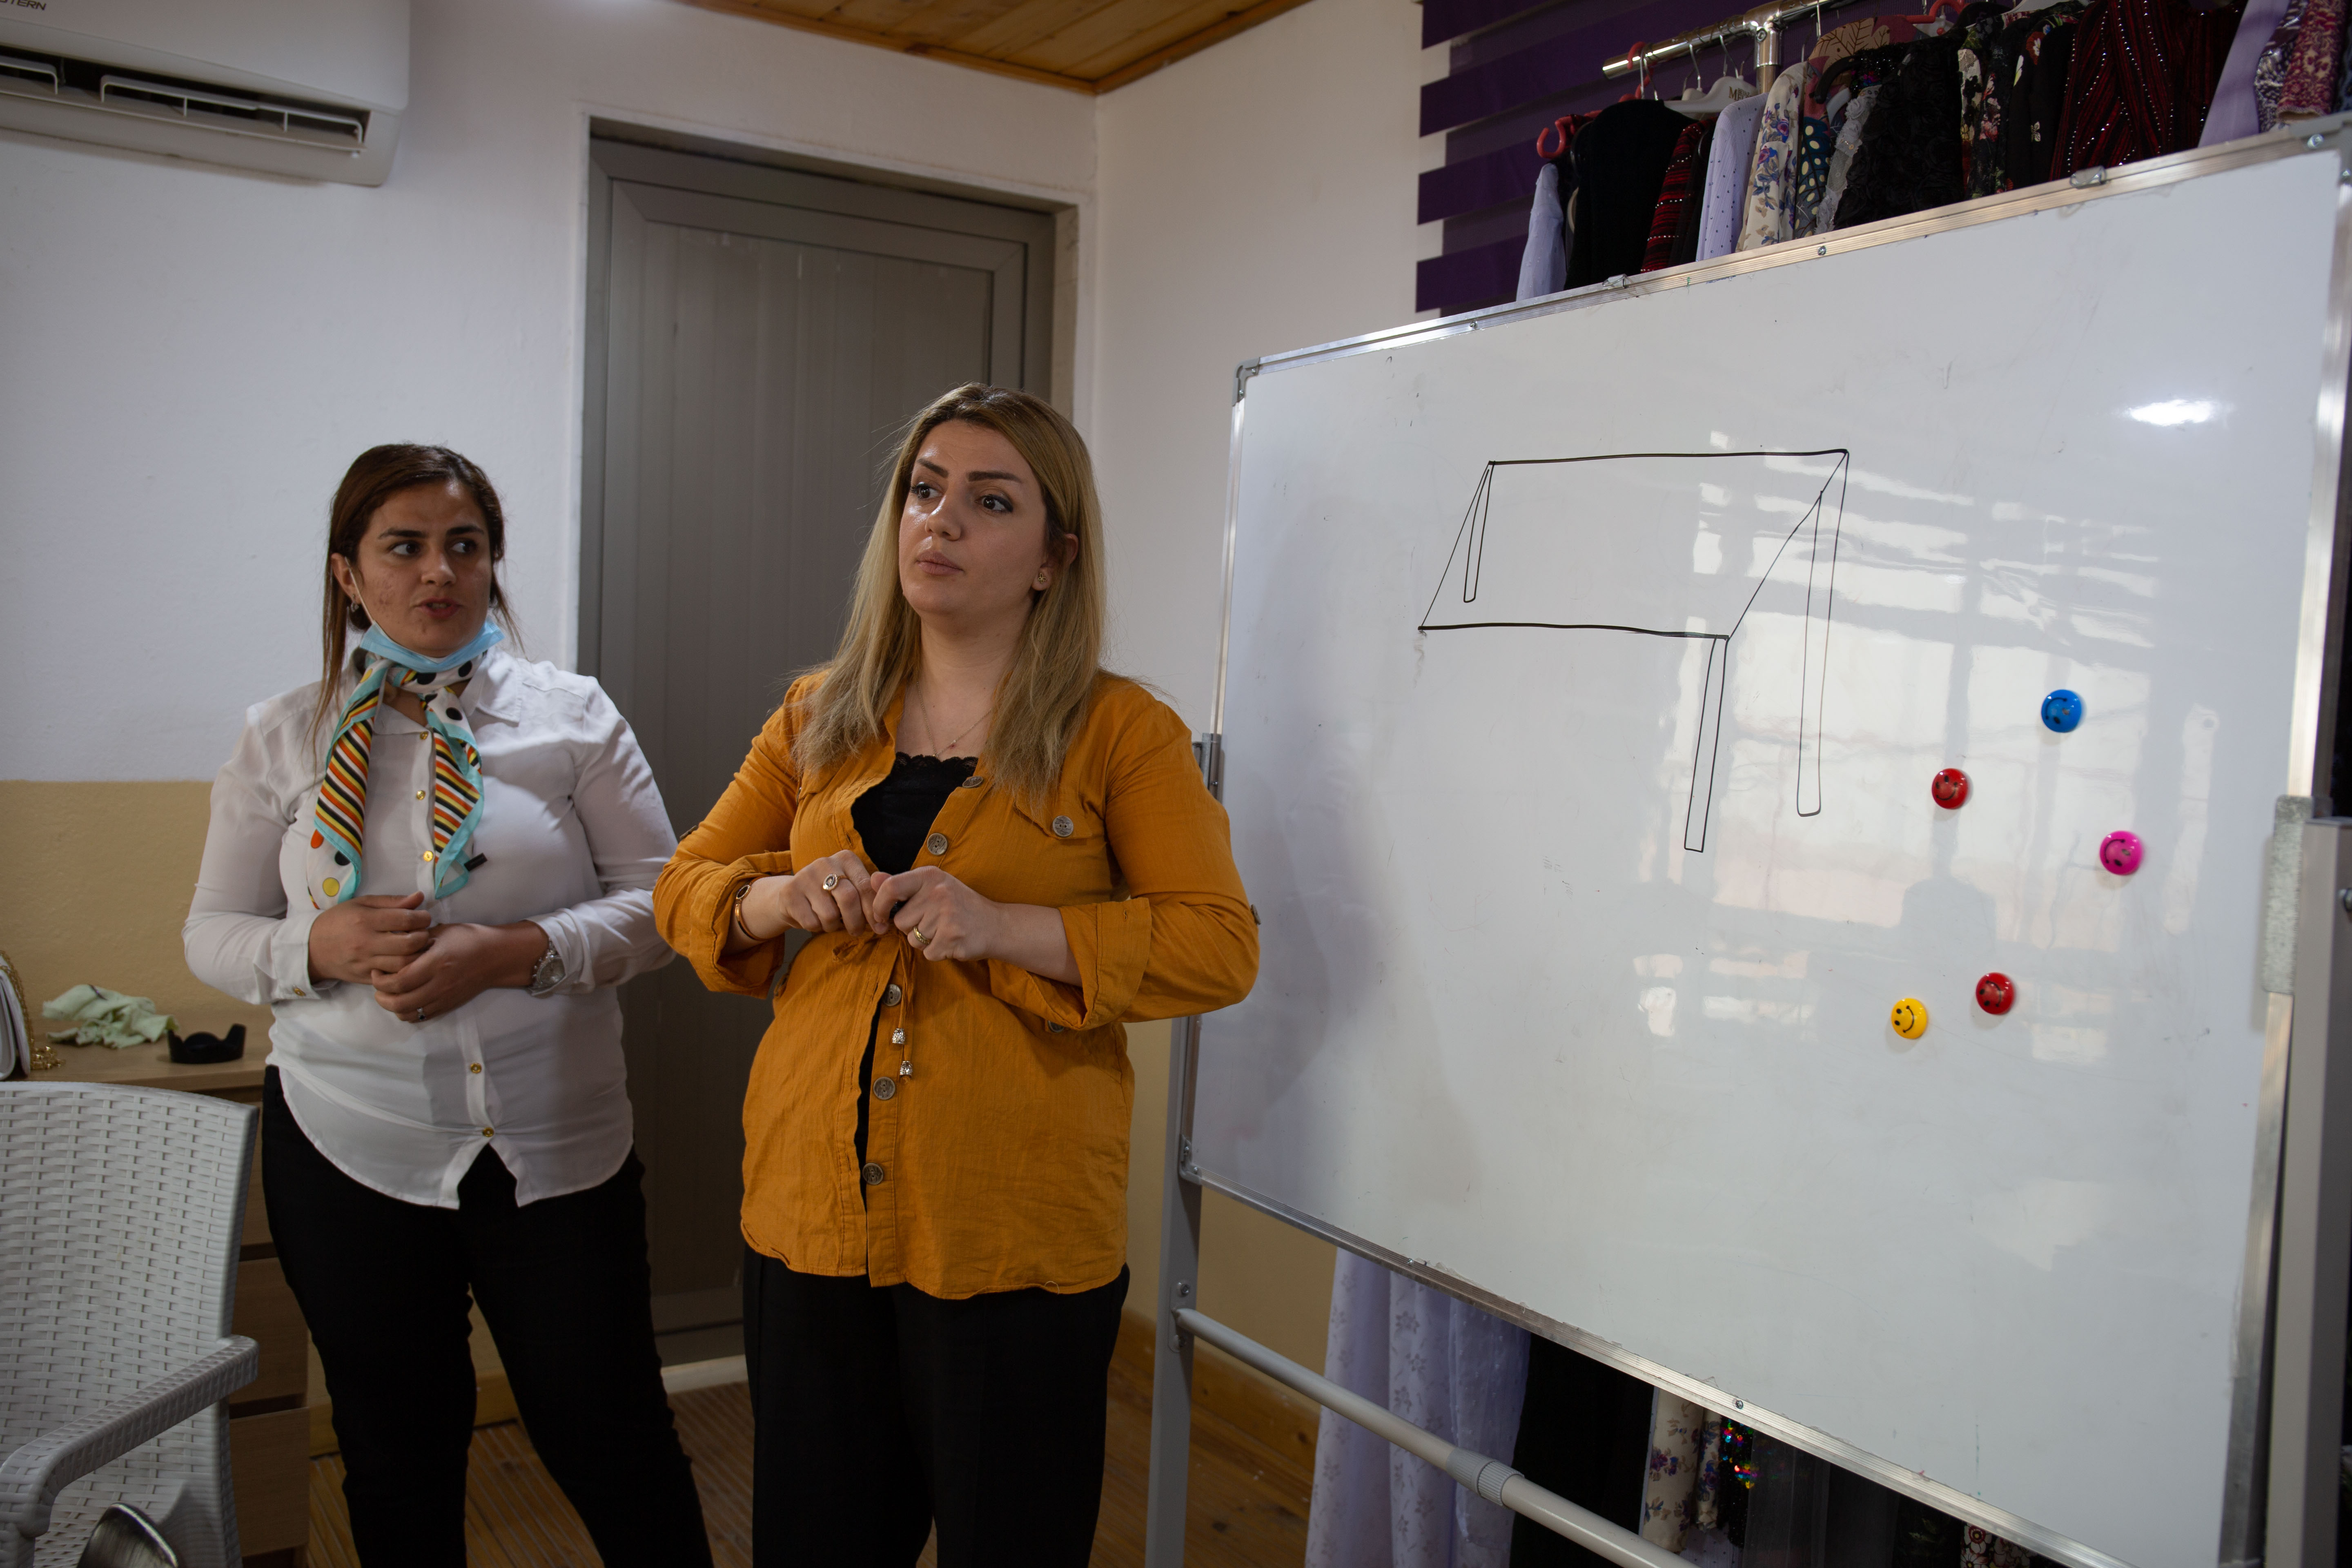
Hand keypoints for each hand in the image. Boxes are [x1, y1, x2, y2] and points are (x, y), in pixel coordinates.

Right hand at [308, 892, 431, 985]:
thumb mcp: (361, 904)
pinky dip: (405, 970)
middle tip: (424, 932)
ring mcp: (366, 963)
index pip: (406, 920)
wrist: (312, 948)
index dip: (422, 918)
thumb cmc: (339, 921)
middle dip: (424, 937)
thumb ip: (392, 901)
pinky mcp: (366, 978)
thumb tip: (419, 897)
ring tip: (418, 947)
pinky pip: (394, 978)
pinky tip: (407, 961)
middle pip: (410, 944)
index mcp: (365, 920)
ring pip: (405, 965)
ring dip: (419, 956)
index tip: (423, 917)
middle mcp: (366, 943)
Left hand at [371, 922, 546, 1023]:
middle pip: (400, 1003)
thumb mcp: (440, 932)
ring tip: (389, 994)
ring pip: (408, 1014)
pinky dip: (407, 1012)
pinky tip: (405, 999)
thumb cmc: (467, 939)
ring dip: (392, 1007)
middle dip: (381, 997)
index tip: (376, 970)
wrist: (495, 956)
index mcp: (436, 963)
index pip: (399, 981)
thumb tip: (391, 946)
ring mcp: (444, 998)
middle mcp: (439, 984)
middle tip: (378, 985)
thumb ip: (415, 941)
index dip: (380, 980)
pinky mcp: (448, 1005)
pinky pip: (421, 1016)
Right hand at [757, 851, 880, 937]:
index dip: (874, 911)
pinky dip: (816, 928)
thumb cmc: (830, 897)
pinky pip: (811, 922)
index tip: (881, 927)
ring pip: (830, 914)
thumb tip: (884, 921)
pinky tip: (813, 918)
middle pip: (849, 898)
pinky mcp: (789, 893)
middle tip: (856, 931)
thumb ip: (870, 899)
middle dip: (856, 922)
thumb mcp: (851, 891)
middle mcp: (825, 862)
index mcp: (846, 859)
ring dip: (833, 926)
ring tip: (829, 920)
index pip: (866, 887)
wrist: (793, 896)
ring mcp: (805, 876)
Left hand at [862, 866, 1003, 961]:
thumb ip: (901, 884)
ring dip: (925, 941)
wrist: (996, 925)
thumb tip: (872, 878)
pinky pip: (927, 953)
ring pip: (912, 939)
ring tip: (944, 930)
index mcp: (930, 876)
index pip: (890, 887)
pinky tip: (951, 941)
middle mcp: (938, 892)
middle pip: (900, 921)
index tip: (881, 916)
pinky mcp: (952, 937)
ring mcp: (946, 915)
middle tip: (934, 922)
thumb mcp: (933, 887)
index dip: (879, 905)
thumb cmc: (960, 905)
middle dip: (912, 927)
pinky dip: (937, 952)